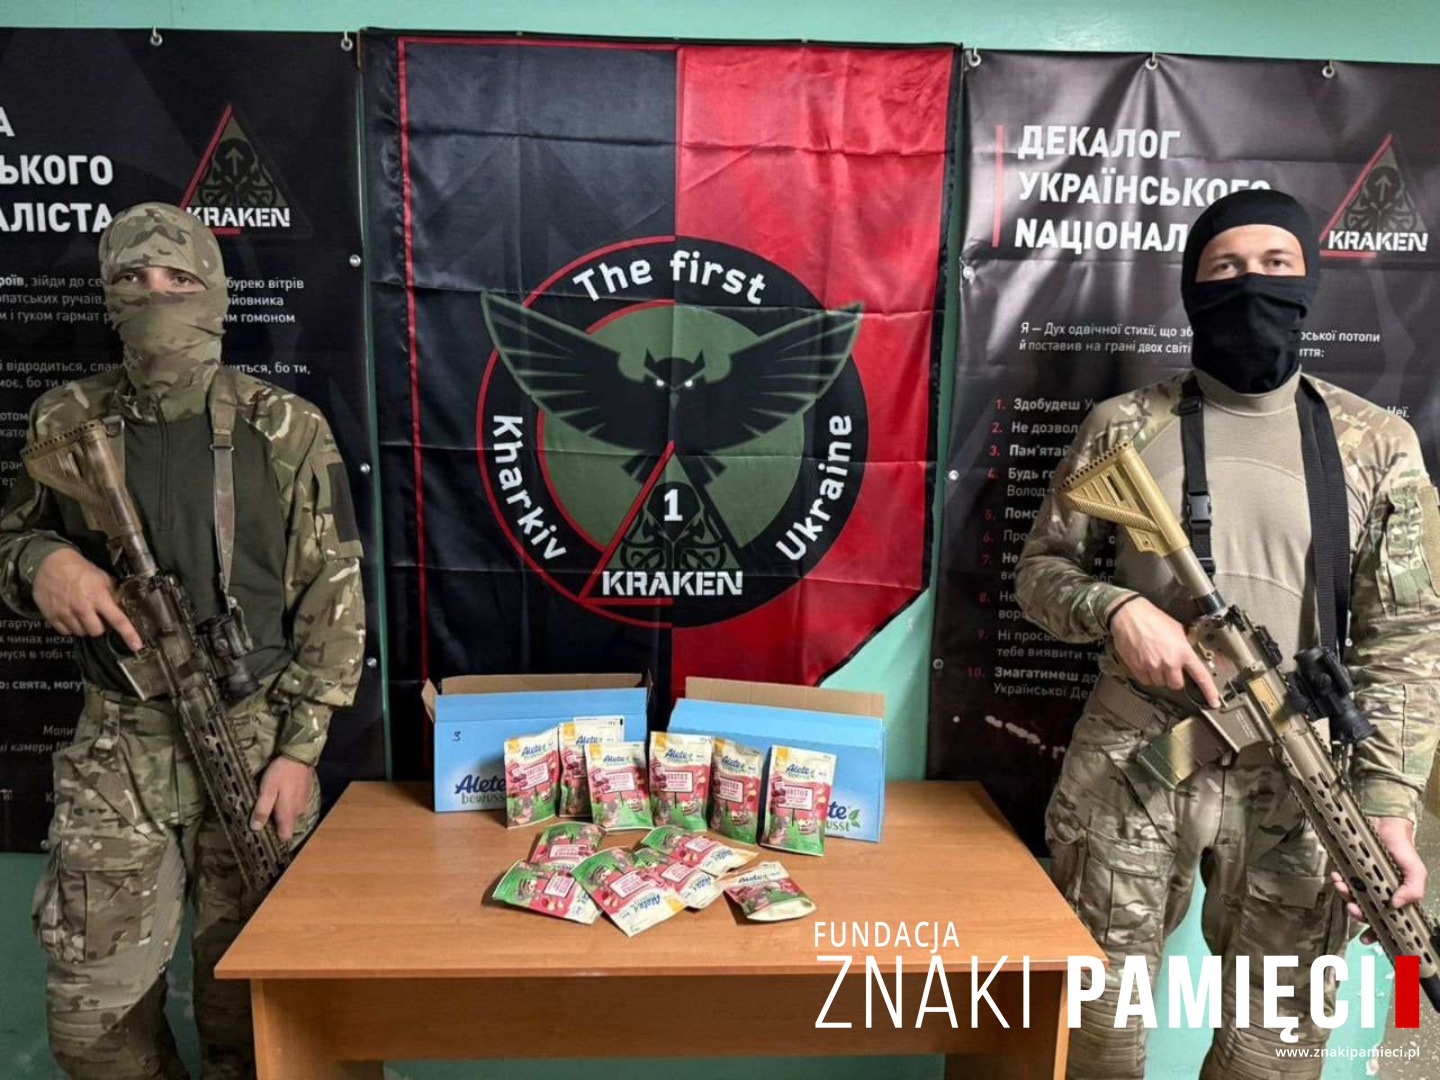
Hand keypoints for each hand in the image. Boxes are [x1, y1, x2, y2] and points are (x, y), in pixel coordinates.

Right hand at [32, 547, 142, 650]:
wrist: (50, 563)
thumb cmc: (78, 569)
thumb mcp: (102, 577)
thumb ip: (112, 594)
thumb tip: (121, 606)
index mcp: (99, 597)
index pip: (118, 620)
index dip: (129, 634)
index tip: (136, 645)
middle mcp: (82, 608)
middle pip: (97, 631)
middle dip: (100, 626)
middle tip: (97, 615)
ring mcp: (66, 613)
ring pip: (81, 633)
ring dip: (84, 626)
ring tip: (82, 612)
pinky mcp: (52, 617)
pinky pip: (66, 632)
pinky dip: (70, 627)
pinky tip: (71, 615)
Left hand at [251, 756, 314, 842]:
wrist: (298, 756)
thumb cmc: (281, 774)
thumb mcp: (267, 790)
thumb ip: (262, 810)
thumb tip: (255, 829)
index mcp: (288, 813)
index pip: (285, 837)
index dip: (275, 838)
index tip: (264, 835)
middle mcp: (298, 812)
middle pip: (286, 826)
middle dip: (275, 822)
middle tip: (262, 812)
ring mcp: (303, 804)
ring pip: (289, 815)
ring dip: (280, 812)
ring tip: (269, 801)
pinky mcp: (304, 796)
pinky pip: (294, 806)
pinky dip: (286, 804)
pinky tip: (280, 794)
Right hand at [1107, 595, 1219, 706]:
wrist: (1129, 614)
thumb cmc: (1151, 618)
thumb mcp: (1176, 628)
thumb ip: (1184, 644)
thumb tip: (1188, 652)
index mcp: (1182, 651)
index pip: (1200, 676)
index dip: (1209, 691)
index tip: (1214, 702)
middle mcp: (1169, 662)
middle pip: (1177, 684)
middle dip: (1174, 677)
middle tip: (1169, 666)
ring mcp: (1152, 666)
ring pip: (1160, 683)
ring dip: (1159, 675)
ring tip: (1154, 659)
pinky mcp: (1138, 668)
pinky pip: (1146, 680)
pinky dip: (1147, 675)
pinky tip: (1145, 662)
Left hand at [1330, 817, 1426, 944]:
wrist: (1385, 823)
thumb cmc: (1403, 850)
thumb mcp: (1415, 871)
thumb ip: (1413, 889)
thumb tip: (1395, 905)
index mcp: (1393, 897)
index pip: (1383, 919)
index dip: (1375, 932)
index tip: (1366, 940)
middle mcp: (1375, 891)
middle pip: (1363, 910)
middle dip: (1356, 912)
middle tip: (1353, 908)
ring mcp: (1359, 880)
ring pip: (1349, 895)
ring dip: (1344, 894)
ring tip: (1342, 885)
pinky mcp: (1347, 867)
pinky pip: (1339, 878)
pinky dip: (1336, 879)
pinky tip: (1336, 875)